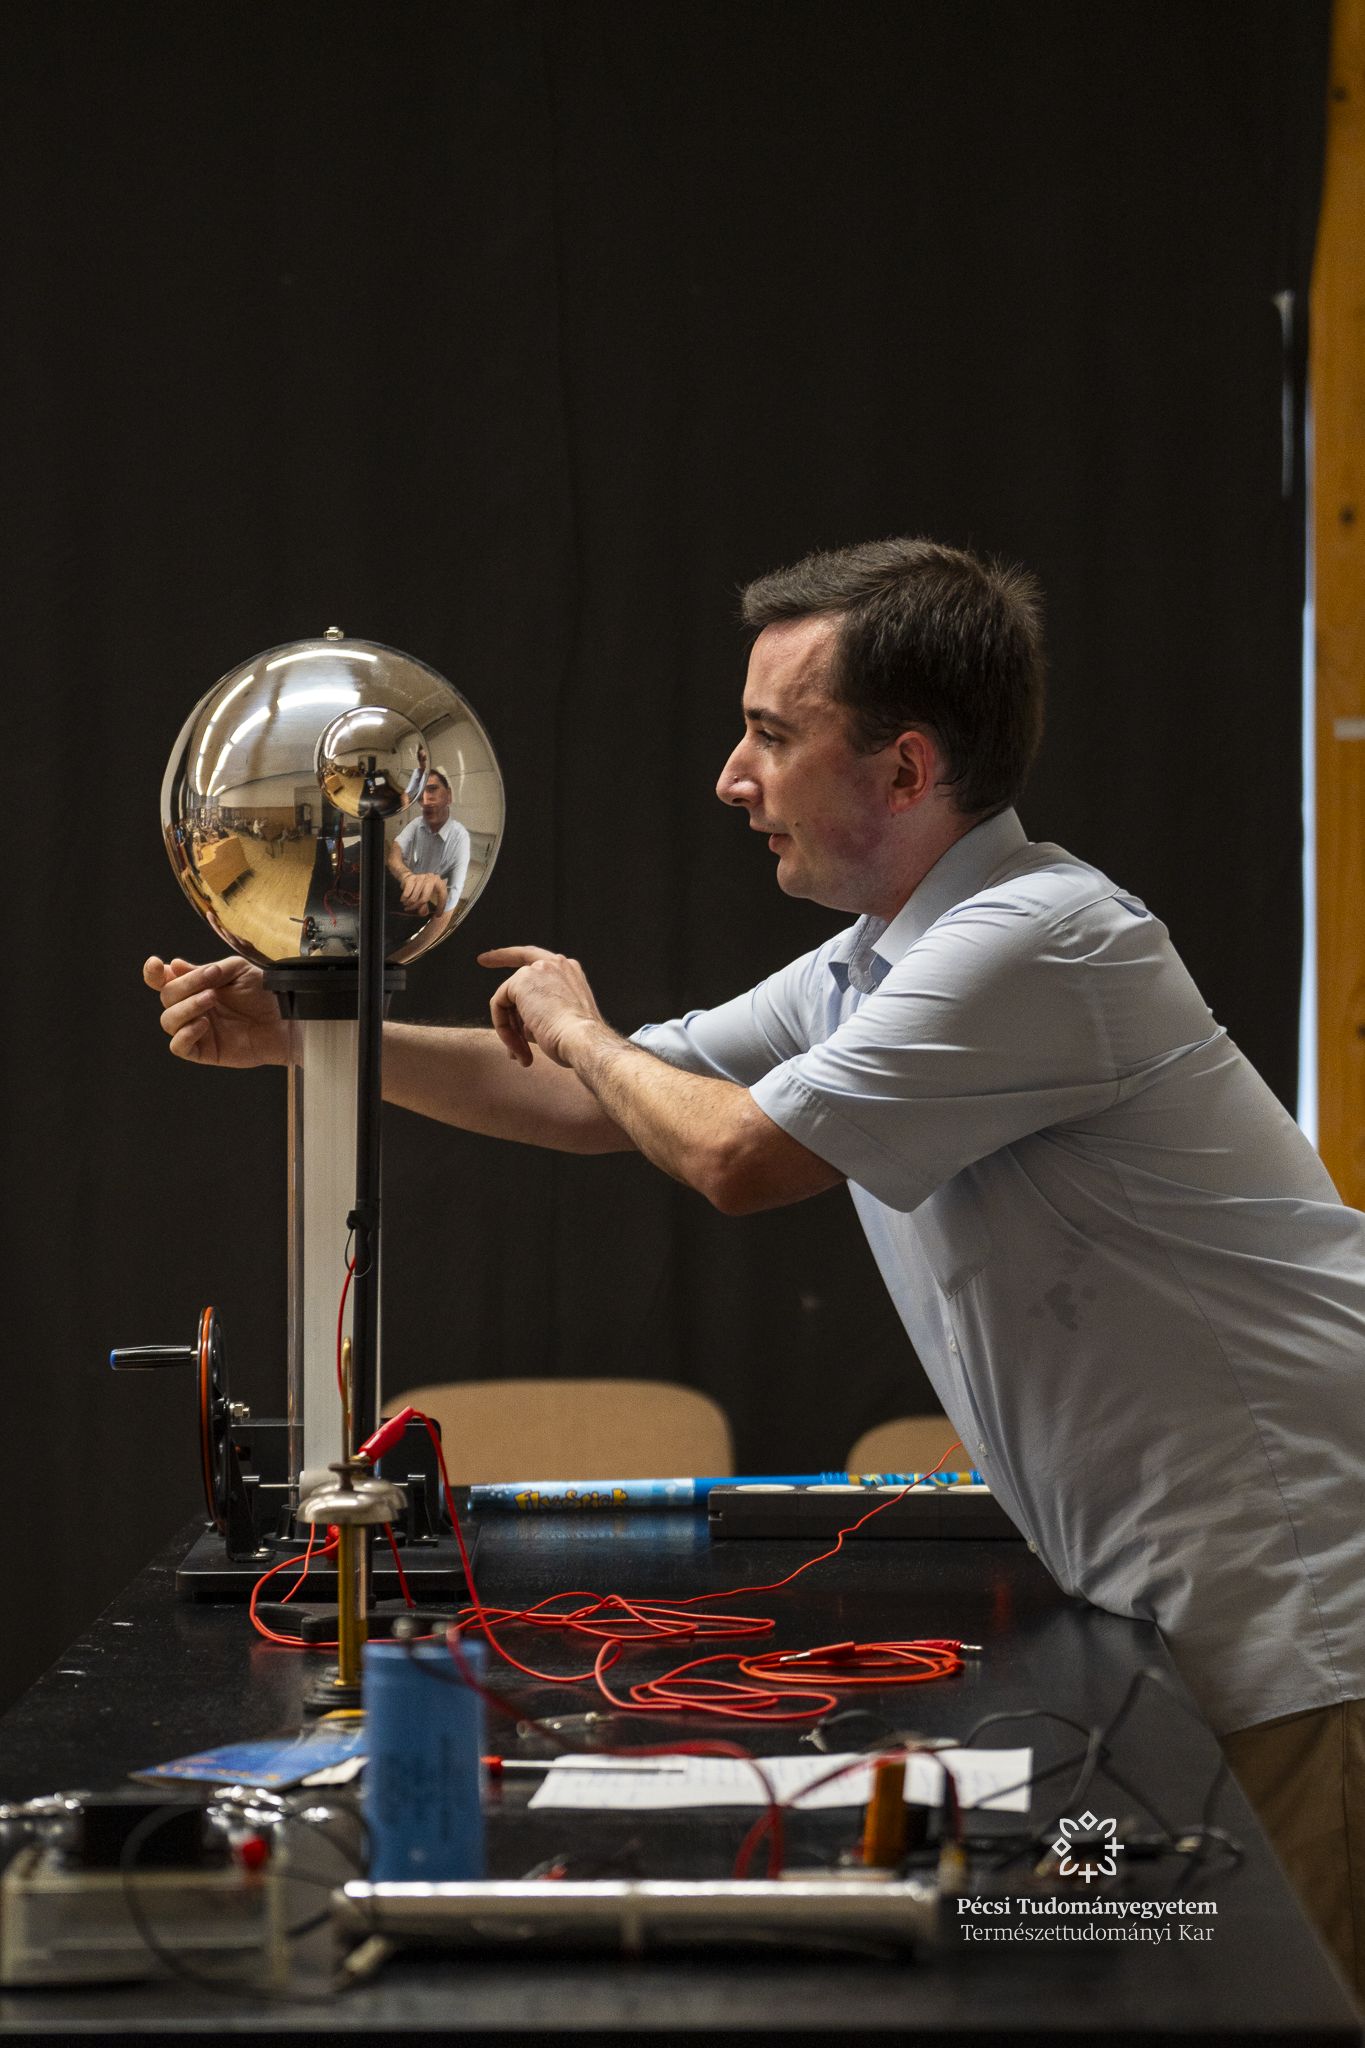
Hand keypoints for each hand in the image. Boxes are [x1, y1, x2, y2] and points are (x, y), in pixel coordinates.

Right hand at [143, 955, 289, 1067]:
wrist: (286, 1018)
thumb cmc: (265, 992)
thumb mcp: (237, 969)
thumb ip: (205, 969)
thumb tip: (173, 967)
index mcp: (196, 986)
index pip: (163, 980)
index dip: (153, 973)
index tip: (156, 964)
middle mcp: (193, 1007)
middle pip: (166, 997)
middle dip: (185, 986)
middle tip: (213, 983)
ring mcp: (197, 1029)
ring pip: (168, 1020)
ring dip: (187, 1006)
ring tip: (212, 999)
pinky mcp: (205, 1050)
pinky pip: (179, 1046)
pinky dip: (185, 1034)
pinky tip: (204, 1024)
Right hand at [399, 872, 442, 914]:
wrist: (409, 876)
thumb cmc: (420, 889)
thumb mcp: (427, 896)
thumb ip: (426, 906)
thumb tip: (423, 913)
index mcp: (439, 882)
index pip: (442, 896)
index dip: (441, 907)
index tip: (437, 915)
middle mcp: (431, 879)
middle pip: (424, 898)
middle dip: (417, 906)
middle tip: (411, 910)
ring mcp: (421, 878)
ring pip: (414, 897)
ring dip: (408, 903)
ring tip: (407, 905)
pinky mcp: (411, 878)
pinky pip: (407, 894)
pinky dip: (404, 899)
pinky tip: (403, 900)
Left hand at [478, 946, 605, 1068]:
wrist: (582, 1041)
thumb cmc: (576, 1041)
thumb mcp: (559, 1022)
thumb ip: (537, 1014)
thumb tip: (517, 1027)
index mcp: (570, 972)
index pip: (538, 958)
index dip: (512, 955)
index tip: (489, 956)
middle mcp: (557, 964)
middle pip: (519, 963)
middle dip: (499, 960)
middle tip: (482, 961)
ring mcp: (539, 968)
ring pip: (509, 997)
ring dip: (511, 1029)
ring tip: (520, 1054)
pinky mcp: (521, 980)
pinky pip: (499, 1004)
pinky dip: (503, 1028)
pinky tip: (516, 1047)